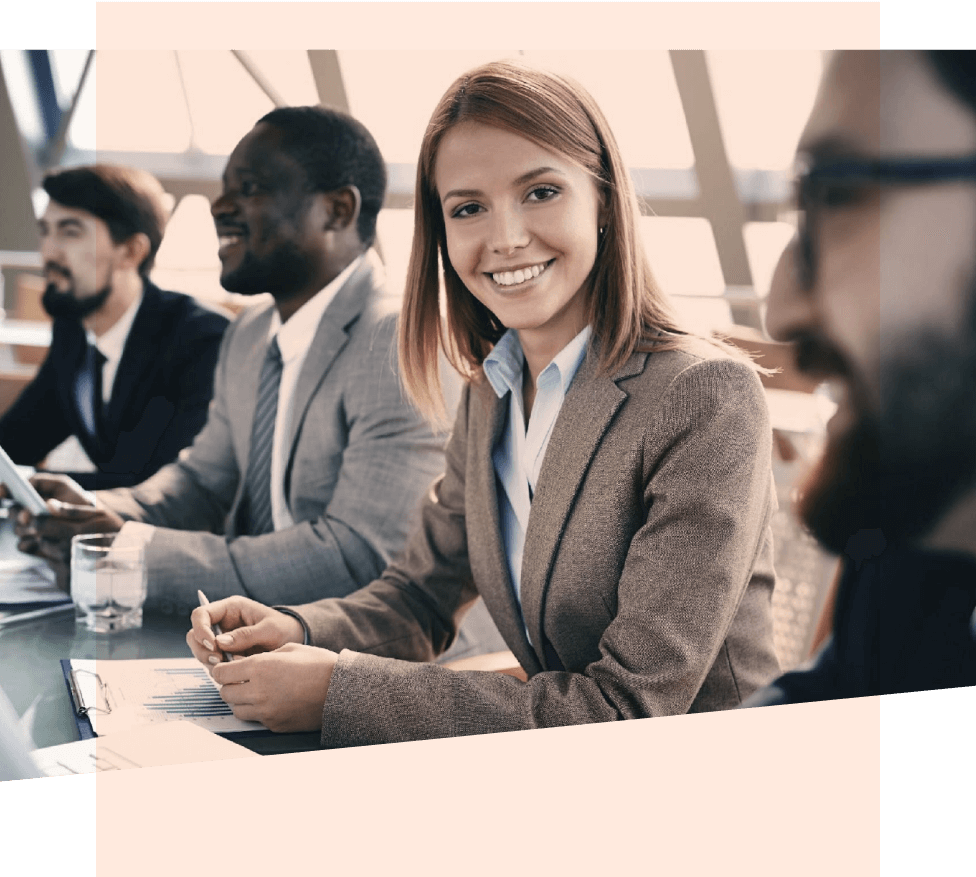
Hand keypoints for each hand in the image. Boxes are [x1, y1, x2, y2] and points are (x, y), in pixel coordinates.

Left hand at [12, 475, 122, 564]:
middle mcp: (67, 552)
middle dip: (43, 533)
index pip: (39, 524)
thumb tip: (49, 504)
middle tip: (58, 529)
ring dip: (50, 547)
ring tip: (69, 543)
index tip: (39, 515)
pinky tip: (73, 556)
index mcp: (74, 532)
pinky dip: (57, 561)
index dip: (36, 518)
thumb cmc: (115, 534)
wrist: (130, 561)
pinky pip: (52, 567)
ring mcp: (66, 568)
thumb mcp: (100, 514)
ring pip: (45, 553)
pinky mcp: (66, 580)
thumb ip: (72, 509)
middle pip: (39, 539)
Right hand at [187, 596, 305, 665]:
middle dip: (202, 650)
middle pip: (195, 636)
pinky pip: (213, 664)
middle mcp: (221, 624)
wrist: (293, 642)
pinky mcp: (226, 656)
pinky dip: (220, 670)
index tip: (213, 645)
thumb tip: (221, 642)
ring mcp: (221, 640)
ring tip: (231, 666)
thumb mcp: (271, 629)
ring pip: (200, 652)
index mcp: (230, 609)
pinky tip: (236, 672)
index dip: (201, 629)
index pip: (201, 614)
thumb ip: (247, 634)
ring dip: (210, 662)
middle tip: (219, 660)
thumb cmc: (284, 629)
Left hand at [210, 644, 336, 732]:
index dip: (222, 669)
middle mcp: (258, 691)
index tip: (227, 667)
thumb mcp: (290, 648)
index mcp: (260, 667)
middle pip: (225, 693)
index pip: (221, 673)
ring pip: (237, 709)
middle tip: (240, 679)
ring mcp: (266, 711)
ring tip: (255, 691)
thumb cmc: (319, 665)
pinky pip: (256, 719)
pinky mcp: (275, 724)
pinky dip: (258, 711)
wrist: (342, 690)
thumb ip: (263, 656)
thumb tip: (246, 663)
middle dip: (229, 685)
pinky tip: (272, 701)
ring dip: (241, 700)